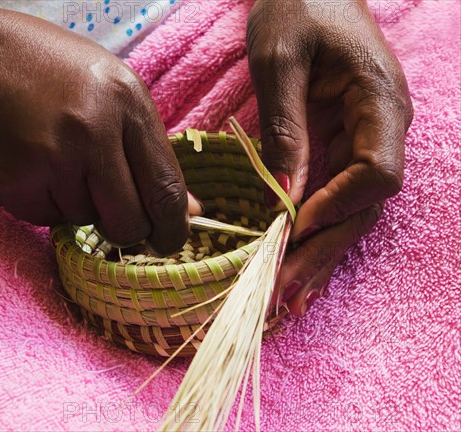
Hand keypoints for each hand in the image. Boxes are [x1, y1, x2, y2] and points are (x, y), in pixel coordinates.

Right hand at [0, 2, 197, 254]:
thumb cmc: (47, 71)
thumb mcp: (113, 90)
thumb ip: (151, 152)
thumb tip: (188, 211)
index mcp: (126, 104)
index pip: (165, 189)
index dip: (173, 227)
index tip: (169, 241)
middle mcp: (92, 133)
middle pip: (129, 222)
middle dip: (128, 231)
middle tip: (117, 216)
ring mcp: (50, 161)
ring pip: (87, 221)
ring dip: (80, 205)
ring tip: (58, 159)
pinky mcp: (15, 185)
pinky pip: (49, 219)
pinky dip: (48, 203)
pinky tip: (33, 164)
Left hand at [246, 0, 412, 313]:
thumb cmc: (296, 6)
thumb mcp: (278, 61)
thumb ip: (285, 128)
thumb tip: (283, 199)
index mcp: (380, 101)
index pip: (377, 172)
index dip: (338, 204)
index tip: (293, 225)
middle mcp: (383, 128)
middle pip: (363, 205)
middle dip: (324, 249)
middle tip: (283, 290)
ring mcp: (366, 138)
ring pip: (351, 209)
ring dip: (320, 252)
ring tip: (288, 295)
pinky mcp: (343, 144)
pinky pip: (334, 195)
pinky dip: (314, 231)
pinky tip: (296, 261)